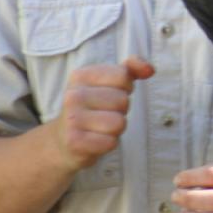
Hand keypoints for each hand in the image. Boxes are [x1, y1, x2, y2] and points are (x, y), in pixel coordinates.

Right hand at [54, 56, 153, 170]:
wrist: (62, 140)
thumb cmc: (93, 108)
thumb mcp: (108, 83)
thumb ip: (131, 69)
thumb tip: (149, 69)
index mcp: (81, 75)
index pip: (123, 76)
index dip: (125, 88)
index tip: (110, 94)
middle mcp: (73, 95)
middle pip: (123, 101)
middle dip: (120, 111)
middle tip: (103, 114)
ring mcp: (72, 119)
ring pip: (119, 123)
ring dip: (115, 129)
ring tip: (100, 127)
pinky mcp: (75, 142)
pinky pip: (111, 142)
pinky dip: (108, 143)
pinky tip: (94, 140)